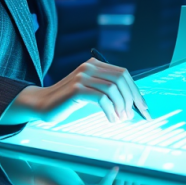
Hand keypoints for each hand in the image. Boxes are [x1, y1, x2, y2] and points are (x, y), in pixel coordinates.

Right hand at [22, 57, 151, 124]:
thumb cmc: (69, 101)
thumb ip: (109, 92)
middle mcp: (89, 66)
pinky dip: (110, 111)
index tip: (143, 108)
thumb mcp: (91, 92)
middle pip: (121, 79)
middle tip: (132, 116)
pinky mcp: (76, 89)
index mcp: (95, 64)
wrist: (42, 104)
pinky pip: (102, 98)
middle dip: (131, 99)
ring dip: (121, 107)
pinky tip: (111, 120)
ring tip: (121, 119)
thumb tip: (133, 105)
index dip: (136, 91)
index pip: (124, 74)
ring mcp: (82, 76)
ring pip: (113, 89)